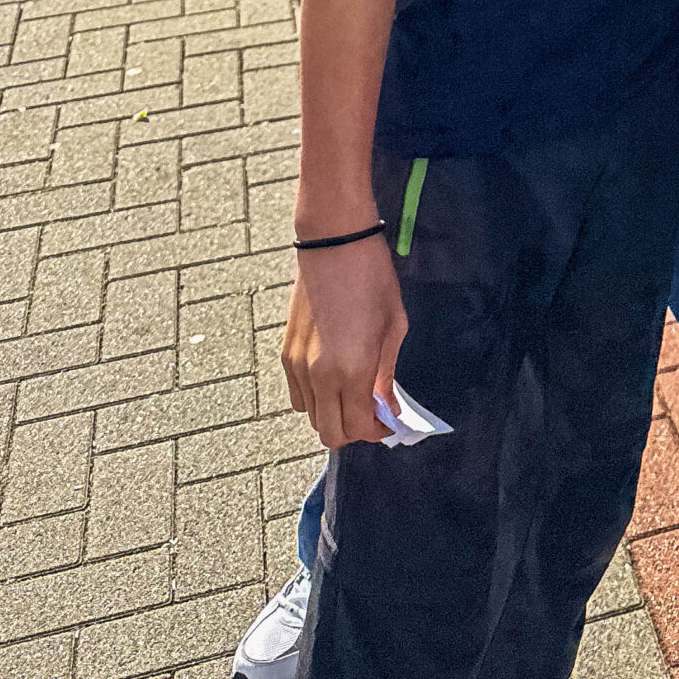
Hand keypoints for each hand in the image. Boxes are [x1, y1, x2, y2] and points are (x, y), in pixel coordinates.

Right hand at [281, 234, 407, 449]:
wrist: (334, 244)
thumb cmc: (372, 279)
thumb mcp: (393, 326)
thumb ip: (387, 374)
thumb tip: (387, 405)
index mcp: (352, 370)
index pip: (358, 427)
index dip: (376, 432)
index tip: (388, 423)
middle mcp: (320, 376)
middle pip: (330, 434)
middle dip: (353, 431)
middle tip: (371, 414)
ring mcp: (298, 367)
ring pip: (310, 418)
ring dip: (333, 416)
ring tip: (352, 394)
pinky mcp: (285, 354)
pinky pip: (297, 396)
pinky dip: (314, 400)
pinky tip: (333, 379)